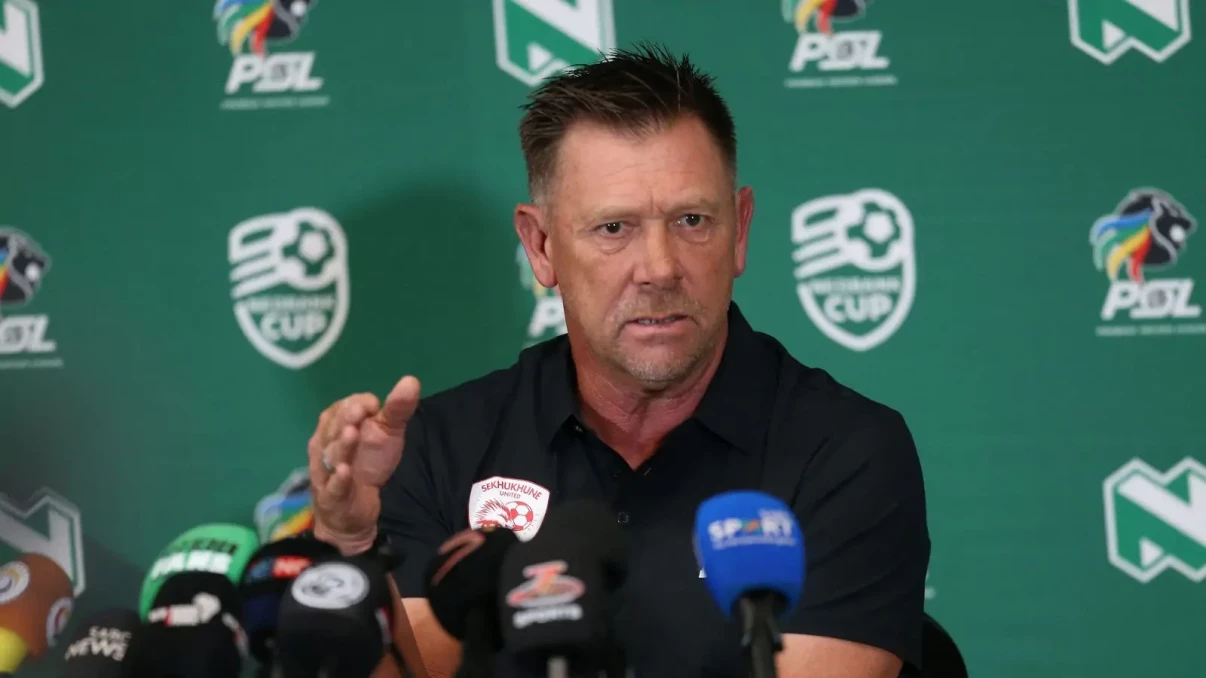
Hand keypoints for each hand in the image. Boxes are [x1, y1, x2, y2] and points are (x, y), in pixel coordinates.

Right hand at [308, 375, 420, 554]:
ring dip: (341, 446)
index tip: (375, 406)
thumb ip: (397, 409)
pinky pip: (333, 486)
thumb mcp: (387, 434)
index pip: (342, 408)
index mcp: (335, 425)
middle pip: (333, 429)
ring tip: (351, 434)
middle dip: (345, 420)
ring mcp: (326, 470)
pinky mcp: (332, 496)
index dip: (358, 404)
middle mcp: (326, 444)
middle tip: (358, 414)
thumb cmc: (368, 463)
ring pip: (331, 455)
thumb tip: (412, 380)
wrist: (352, 509)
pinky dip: (338, 479)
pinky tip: (345, 471)